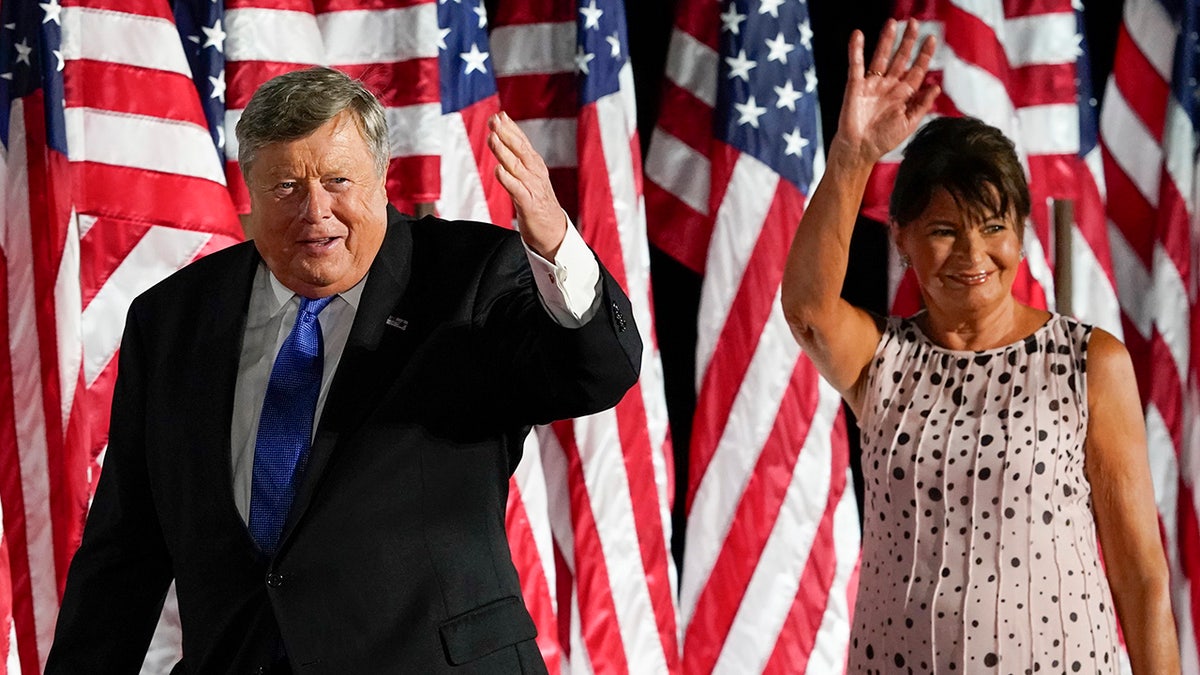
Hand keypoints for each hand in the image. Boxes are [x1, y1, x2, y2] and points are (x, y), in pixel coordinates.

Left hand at [487, 111, 567, 259]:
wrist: (554, 233)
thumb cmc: (539, 205)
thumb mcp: (530, 179)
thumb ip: (519, 161)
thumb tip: (504, 141)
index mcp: (535, 167)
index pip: (522, 143)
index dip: (511, 128)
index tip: (500, 115)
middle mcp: (535, 174)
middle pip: (520, 150)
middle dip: (506, 134)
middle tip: (494, 120)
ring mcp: (533, 189)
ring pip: (517, 166)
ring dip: (504, 151)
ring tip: (493, 138)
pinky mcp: (529, 205)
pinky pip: (517, 190)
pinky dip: (508, 179)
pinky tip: (499, 170)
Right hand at [836, 18, 938, 163]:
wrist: (859, 150)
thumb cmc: (883, 140)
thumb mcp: (909, 124)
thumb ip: (921, 105)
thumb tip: (935, 86)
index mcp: (903, 95)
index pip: (916, 70)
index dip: (924, 55)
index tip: (932, 39)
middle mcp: (888, 86)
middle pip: (900, 59)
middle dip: (907, 41)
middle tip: (914, 23)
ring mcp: (872, 85)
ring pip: (881, 57)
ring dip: (886, 40)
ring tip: (891, 23)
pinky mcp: (855, 87)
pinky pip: (856, 65)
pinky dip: (856, 50)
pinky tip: (858, 36)